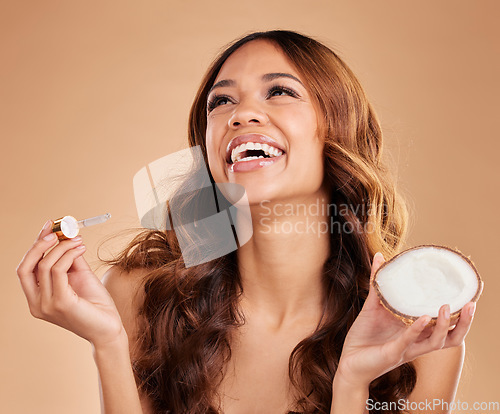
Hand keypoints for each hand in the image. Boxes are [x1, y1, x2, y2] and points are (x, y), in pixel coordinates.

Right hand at [16, 220, 125, 347]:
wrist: (109, 328)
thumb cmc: (95, 305)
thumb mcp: (80, 276)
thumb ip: (70, 260)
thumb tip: (67, 237)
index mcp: (37, 298)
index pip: (26, 268)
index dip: (35, 246)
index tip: (48, 227)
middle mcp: (37, 304)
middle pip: (25, 266)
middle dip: (40, 244)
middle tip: (57, 230)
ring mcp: (46, 305)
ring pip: (44, 265)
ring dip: (62, 247)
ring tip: (78, 240)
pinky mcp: (61, 303)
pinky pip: (58, 271)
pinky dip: (69, 254)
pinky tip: (81, 249)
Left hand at [336, 252, 475, 387]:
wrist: (348, 361)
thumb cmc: (364, 337)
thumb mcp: (373, 307)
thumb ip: (378, 285)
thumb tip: (380, 257)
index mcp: (415, 332)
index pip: (446, 326)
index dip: (460, 316)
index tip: (469, 297)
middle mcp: (416, 342)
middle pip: (450, 337)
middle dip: (463, 322)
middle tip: (471, 304)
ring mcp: (406, 349)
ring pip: (435, 342)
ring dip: (442, 325)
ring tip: (445, 307)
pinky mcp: (393, 353)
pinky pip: (408, 341)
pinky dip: (416, 329)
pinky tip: (423, 318)